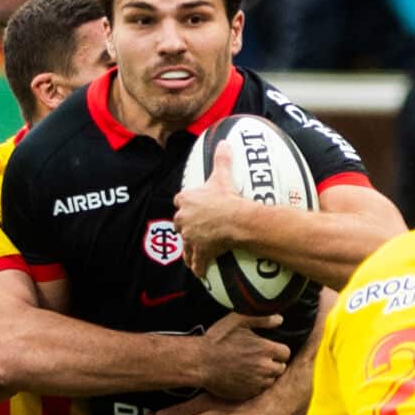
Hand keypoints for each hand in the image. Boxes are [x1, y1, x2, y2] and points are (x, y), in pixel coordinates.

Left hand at [173, 141, 255, 272]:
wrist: (236, 219)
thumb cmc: (228, 197)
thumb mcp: (223, 176)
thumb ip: (222, 159)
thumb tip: (224, 142)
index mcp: (186, 201)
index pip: (179, 201)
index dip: (185, 204)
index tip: (190, 206)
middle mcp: (184, 219)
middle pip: (179, 223)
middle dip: (184, 225)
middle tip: (193, 228)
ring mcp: (191, 236)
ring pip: (185, 244)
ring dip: (188, 248)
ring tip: (191, 253)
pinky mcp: (200, 250)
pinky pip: (197, 261)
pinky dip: (198, 266)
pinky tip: (199, 272)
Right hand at [197, 312, 287, 398]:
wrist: (199, 362)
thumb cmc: (216, 340)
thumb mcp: (237, 321)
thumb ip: (262, 319)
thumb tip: (279, 319)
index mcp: (265, 350)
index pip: (286, 353)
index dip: (278, 350)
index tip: (269, 349)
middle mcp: (264, 368)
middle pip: (280, 368)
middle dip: (273, 363)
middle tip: (259, 358)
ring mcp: (256, 383)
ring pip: (270, 381)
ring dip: (265, 375)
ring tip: (251, 368)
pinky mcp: (247, 393)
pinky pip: (258, 391)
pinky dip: (254, 385)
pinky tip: (243, 377)